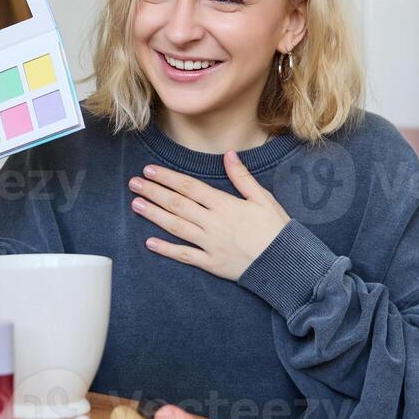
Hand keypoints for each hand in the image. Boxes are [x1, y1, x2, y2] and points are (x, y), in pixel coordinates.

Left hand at [128, 151, 291, 280]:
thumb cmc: (276, 228)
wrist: (285, 262)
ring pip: (176, 227)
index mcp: (225, 205)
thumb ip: (242, 177)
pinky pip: (185, 255)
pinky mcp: (211, 263)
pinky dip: (166, 249)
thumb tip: (228, 154)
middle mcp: (213, 223)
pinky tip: (150, 242)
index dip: (167, 178)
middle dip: (154, 192)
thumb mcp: (263, 198)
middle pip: (178, 204)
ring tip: (136, 204)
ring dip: (154, 215)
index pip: (189, 187)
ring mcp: (210, 244)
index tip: (150, 170)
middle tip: (133, 183)